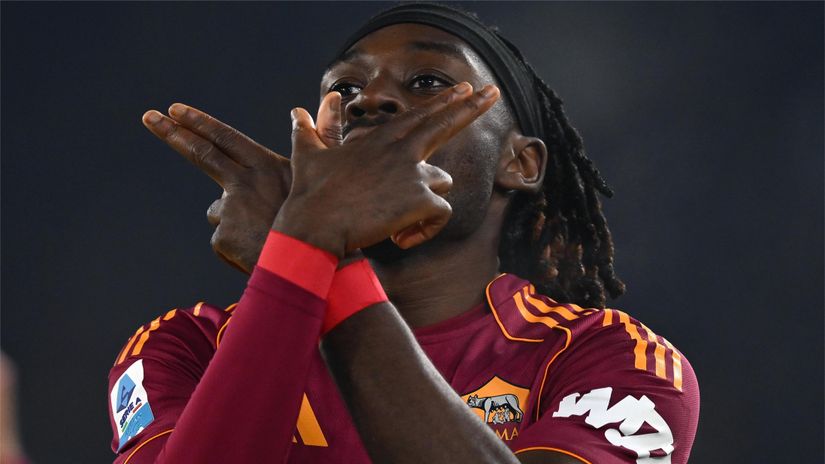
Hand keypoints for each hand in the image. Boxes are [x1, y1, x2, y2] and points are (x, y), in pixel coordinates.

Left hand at [141, 99, 341, 272]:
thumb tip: (331, 99)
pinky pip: (223, 240)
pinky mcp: (223, 237)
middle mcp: (243, 182)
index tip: (175, 109)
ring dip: (235, 221)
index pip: (225, 137)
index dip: (199, 122)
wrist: (317, 264)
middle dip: (172, 133)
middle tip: (150, 117)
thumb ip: (324, 133)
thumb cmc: (327, 219)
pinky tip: (259, 251)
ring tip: (265, 235)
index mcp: (266, 164)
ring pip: (220, 211)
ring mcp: (231, 210)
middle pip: (202, 154)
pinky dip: (237, 247)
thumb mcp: (325, 174)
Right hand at [274, 82, 500, 257]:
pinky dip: (424, 230)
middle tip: (493, 92)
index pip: (422, 114)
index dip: (445, 101)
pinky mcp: (421, 201)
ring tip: (394, 221)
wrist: (314, 225)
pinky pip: (441, 215)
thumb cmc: (310, 192)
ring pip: (442, 184)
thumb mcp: (307, 154)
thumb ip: (308, 130)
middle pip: (447, 124)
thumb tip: (296, 112)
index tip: (465, 87)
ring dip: (425, 203)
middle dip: (472, 107)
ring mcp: (415, 174)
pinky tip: (401, 238)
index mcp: (383, 138)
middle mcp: (404, 150)